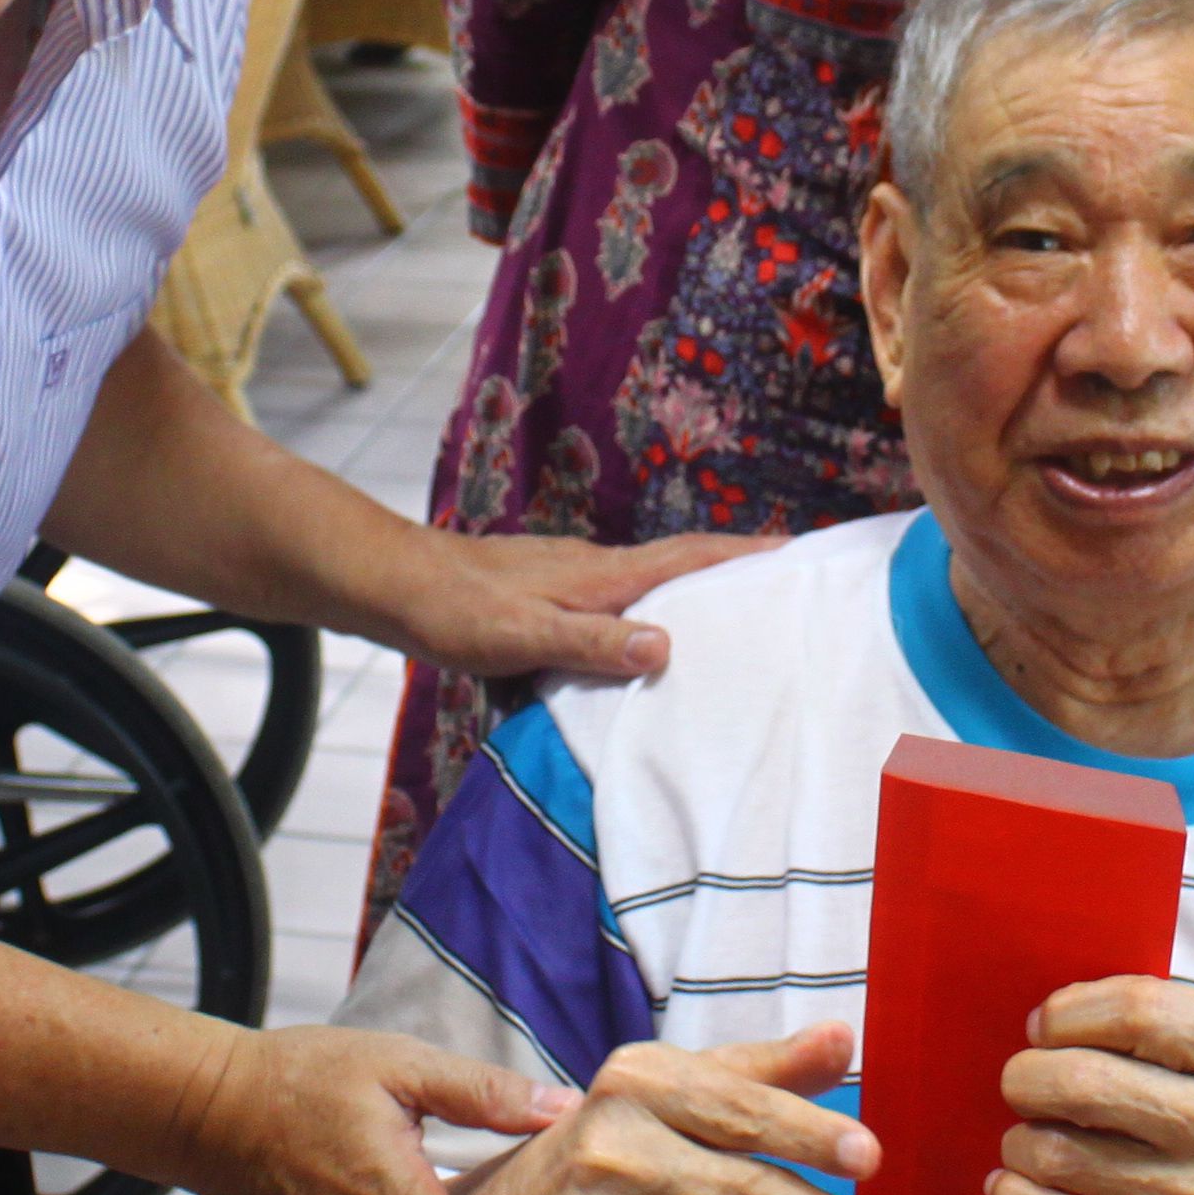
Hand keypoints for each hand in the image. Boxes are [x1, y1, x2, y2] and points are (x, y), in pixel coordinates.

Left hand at [378, 530, 775, 685]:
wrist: (394, 586)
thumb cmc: (456, 612)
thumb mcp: (524, 635)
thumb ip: (592, 643)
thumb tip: (667, 645)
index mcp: (601, 574)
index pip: (688, 555)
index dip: (745, 552)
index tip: (799, 549)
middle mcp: (595, 568)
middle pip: (680, 564)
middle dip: (735, 570)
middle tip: (787, 587)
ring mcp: (571, 578)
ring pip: (649, 582)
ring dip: (693, 592)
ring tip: (734, 618)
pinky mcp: (550, 594)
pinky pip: (618, 599)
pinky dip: (649, 611)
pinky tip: (646, 639)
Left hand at [993, 981, 1193, 1194]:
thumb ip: (1151, 1024)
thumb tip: (1046, 1023)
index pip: (1138, 1010)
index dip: (1068, 1012)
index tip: (1046, 1029)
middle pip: (1083, 1081)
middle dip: (1027, 1077)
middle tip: (1027, 1087)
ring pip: (1053, 1152)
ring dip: (1021, 1142)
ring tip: (1037, 1145)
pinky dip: (1011, 1194)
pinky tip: (1019, 1187)